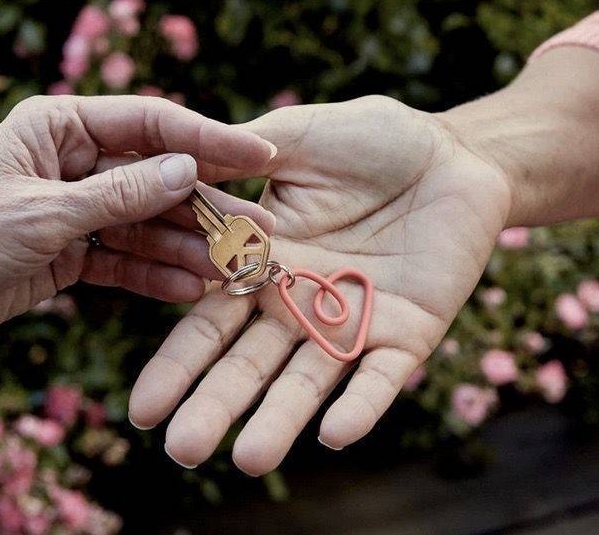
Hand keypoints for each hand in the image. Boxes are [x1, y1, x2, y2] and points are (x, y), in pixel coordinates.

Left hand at [0, 95, 275, 354]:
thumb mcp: (44, 214)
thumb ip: (120, 196)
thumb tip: (188, 169)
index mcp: (58, 126)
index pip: (150, 123)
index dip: (208, 138)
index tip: (260, 155)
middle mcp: (72, 162)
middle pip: (157, 178)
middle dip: (207, 207)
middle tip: (261, 230)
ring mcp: (74, 209)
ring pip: (147, 224)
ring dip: (189, 248)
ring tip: (237, 269)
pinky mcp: (70, 253)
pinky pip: (124, 260)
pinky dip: (155, 276)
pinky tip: (192, 289)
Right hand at [126, 96, 512, 473]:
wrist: (455, 154)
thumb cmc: (372, 140)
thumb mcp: (295, 137)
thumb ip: (239, 158)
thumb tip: (174, 172)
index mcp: (264, 267)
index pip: (210, 326)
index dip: (178, 367)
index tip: (143, 409)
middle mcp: (301, 307)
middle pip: (251, 366)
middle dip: (216, 407)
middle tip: (183, 450)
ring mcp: (353, 325)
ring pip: (310, 382)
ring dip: (281, 420)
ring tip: (251, 460)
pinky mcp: (409, 333)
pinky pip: (381, 375)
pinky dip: (361, 405)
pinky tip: (335, 435)